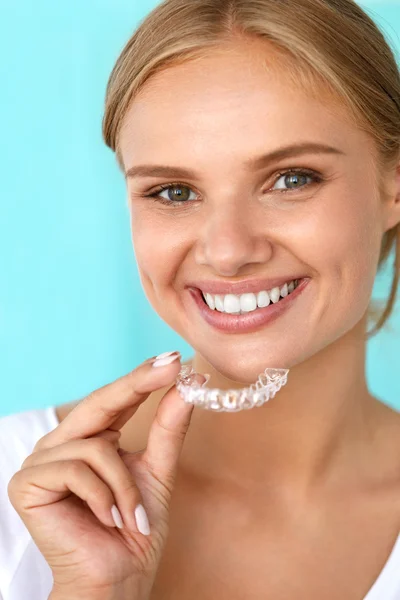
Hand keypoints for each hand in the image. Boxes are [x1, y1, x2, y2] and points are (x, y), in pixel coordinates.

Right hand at [7, 352, 204, 597]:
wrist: (116, 582)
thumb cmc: (135, 530)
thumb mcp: (158, 472)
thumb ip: (167, 429)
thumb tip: (186, 384)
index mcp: (92, 438)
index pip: (116, 399)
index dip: (142, 376)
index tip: (174, 357)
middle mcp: (64, 443)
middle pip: (99, 404)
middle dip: (137, 385)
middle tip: (171, 366)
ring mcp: (42, 460)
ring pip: (95, 446)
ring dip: (125, 486)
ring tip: (131, 515)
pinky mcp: (26, 483)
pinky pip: (76, 470)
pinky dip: (104, 497)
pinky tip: (108, 520)